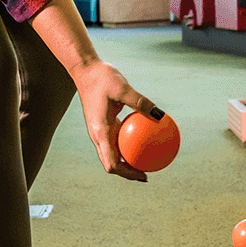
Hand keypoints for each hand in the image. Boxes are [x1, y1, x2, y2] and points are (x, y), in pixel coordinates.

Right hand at [73, 59, 157, 181]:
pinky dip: (127, 144)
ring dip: (127, 161)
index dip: (127, 174)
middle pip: (111, 163)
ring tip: (146, 161)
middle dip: (128, 172)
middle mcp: (97, 135)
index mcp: (100, 132)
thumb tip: (160, 115)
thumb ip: (140, 102)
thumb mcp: (123, 88)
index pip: (112, 163)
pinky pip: (115, 140)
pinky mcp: (102, 124)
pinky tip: (141, 139)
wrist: (86, 71)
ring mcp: (99, 131)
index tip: (143, 175)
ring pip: (112, 154)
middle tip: (147, 173)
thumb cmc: (103, 78)